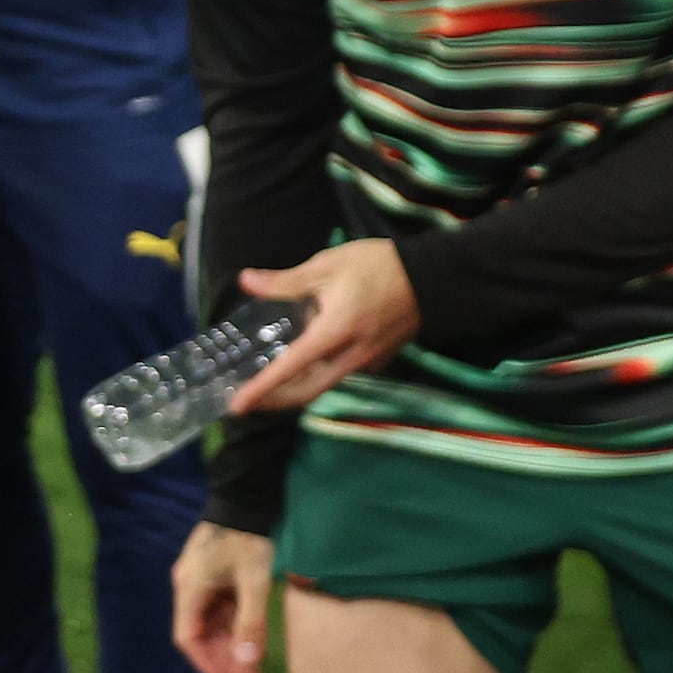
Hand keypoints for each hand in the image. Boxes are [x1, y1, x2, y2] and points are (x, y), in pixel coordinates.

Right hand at [172, 521, 276, 672]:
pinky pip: (220, 610)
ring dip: (230, 646)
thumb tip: (247, 665)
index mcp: (189, 589)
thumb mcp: (254, 584)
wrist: (247, 499)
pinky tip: (251, 640)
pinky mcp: (213, 576)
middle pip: (200, 634)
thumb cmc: (248, 540)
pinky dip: (234, 628)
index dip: (207, 664)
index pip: (187, 638)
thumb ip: (250, 625)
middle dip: (223, 659)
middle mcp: (188, 588)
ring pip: (211, 624)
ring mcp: (200, 582)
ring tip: (254, 668)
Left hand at [223, 238, 415, 417]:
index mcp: (334, 334)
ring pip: (323, 386)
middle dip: (274, 401)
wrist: (435, 276)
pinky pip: (339, 375)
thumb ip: (285, 282)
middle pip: (306, 392)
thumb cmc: (379, 267)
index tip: (237, 406)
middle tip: (246, 402)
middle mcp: (351, 357)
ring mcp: (367, 361)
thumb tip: (246, 282)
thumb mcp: (327, 266)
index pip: (289, 369)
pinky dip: (315, 377)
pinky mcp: (377, 358)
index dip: (261, 390)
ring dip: (294, 390)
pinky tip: (300, 365)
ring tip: (265, 386)